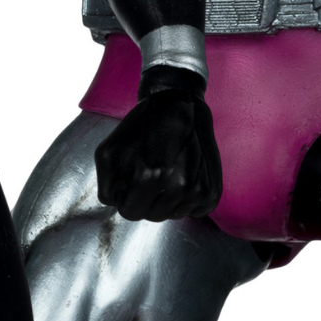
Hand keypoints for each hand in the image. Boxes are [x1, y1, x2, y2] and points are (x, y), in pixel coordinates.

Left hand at [95, 64, 221, 221]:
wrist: (179, 104)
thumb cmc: (142, 126)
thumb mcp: (109, 151)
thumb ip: (107, 186)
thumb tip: (118, 204)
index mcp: (149, 177)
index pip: (130, 212)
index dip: (127, 198)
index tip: (132, 182)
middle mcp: (177, 186)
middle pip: (152, 215)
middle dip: (146, 200)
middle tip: (150, 173)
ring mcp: (197, 189)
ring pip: (173, 214)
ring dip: (167, 199)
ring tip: (167, 171)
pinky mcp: (212, 189)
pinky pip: (194, 211)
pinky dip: (187, 199)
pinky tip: (183, 174)